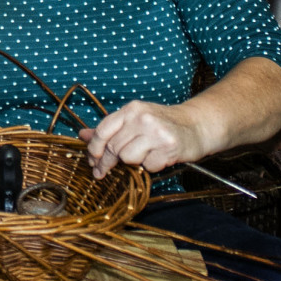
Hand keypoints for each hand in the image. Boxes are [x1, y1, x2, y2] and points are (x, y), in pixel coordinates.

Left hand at [79, 101, 210, 178]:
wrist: (197, 125)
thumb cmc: (162, 124)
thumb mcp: (134, 120)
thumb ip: (109, 128)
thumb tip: (82, 135)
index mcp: (131, 109)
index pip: (104, 130)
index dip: (94, 148)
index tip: (91, 160)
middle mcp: (142, 118)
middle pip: (114, 147)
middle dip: (107, 162)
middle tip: (102, 172)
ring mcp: (156, 132)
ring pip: (128, 158)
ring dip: (134, 162)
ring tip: (145, 155)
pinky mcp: (169, 147)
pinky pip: (149, 166)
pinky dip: (151, 166)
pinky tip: (160, 156)